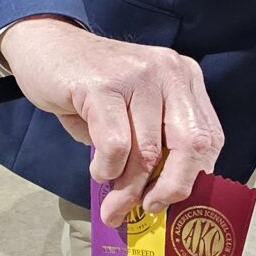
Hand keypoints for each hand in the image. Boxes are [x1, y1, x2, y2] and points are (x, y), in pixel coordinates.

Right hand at [0, 16, 224, 227]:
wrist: (45, 45)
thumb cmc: (91, 89)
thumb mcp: (133, 112)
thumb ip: (154, 144)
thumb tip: (162, 199)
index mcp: (184, 78)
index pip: (210, 137)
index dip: (196, 176)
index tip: (174, 202)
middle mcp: (168, 72)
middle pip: (192, 145)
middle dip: (172, 188)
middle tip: (150, 209)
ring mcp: (137, 75)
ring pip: (148, 152)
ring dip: (128, 189)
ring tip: (113, 205)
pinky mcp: (102, 84)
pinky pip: (116, 146)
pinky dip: (107, 169)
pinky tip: (98, 171)